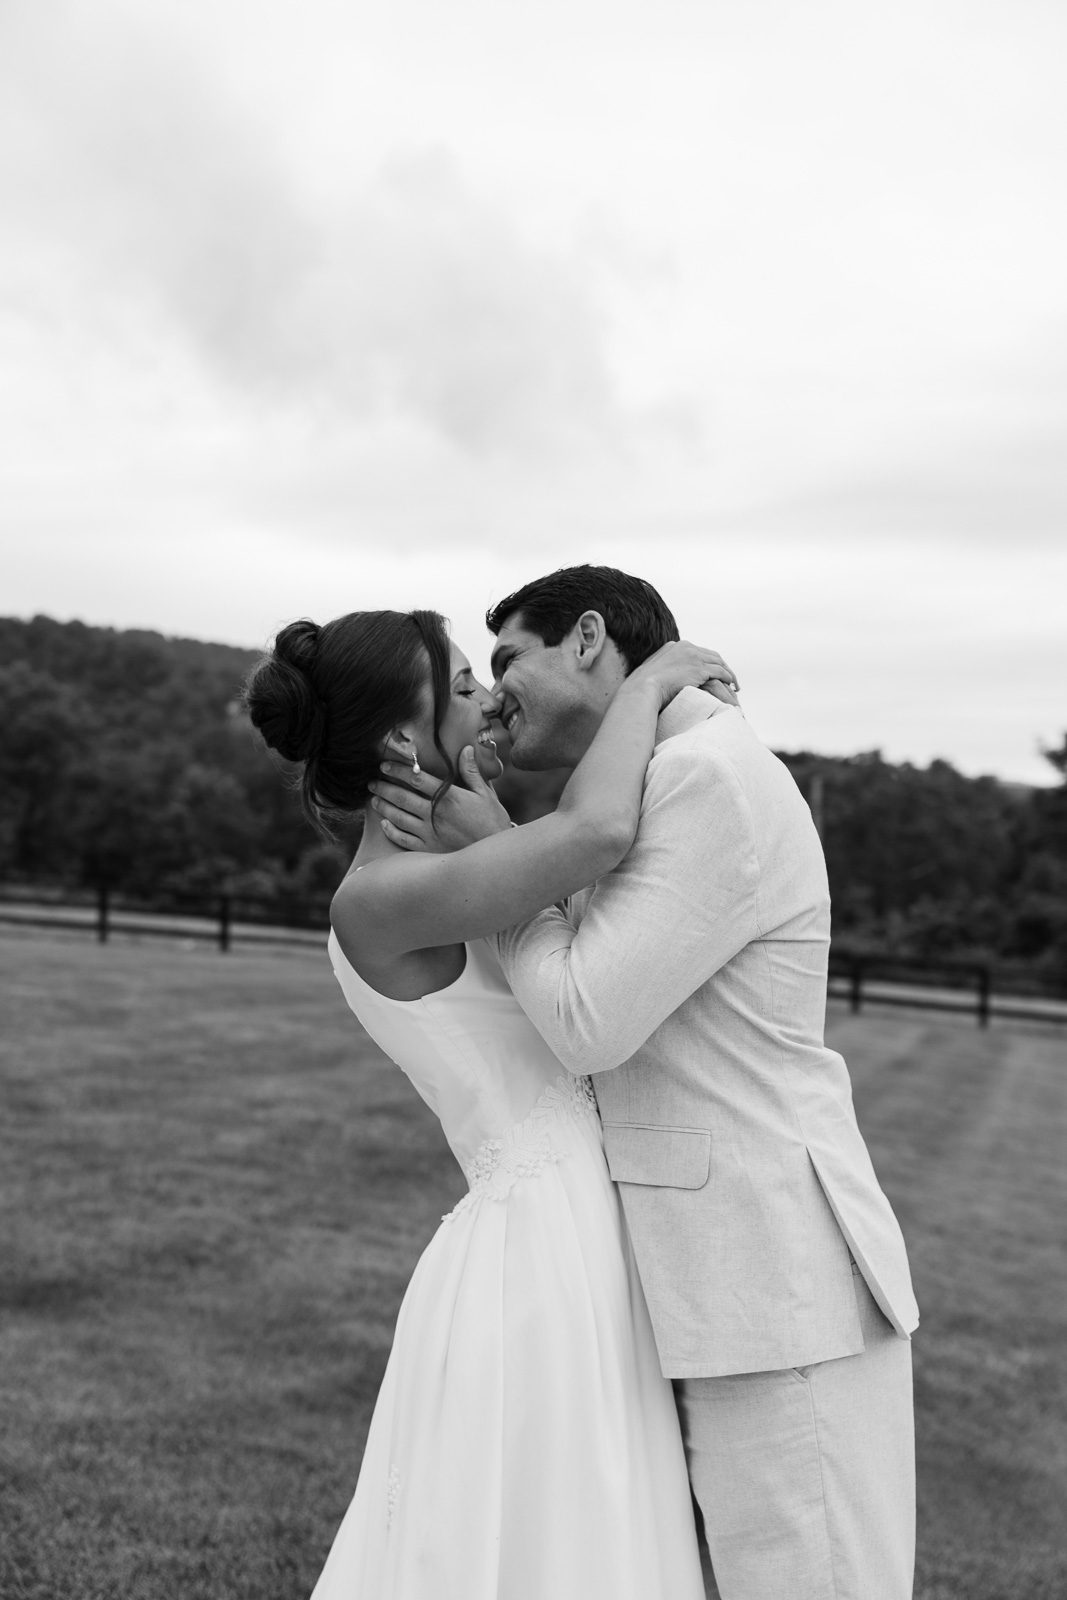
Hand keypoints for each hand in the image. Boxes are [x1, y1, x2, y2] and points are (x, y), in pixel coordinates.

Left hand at [367, 748, 513, 852]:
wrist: (494, 854)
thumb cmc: (492, 822)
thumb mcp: (485, 794)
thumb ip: (471, 772)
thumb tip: (466, 749)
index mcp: (448, 797)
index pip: (417, 779)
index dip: (398, 770)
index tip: (384, 765)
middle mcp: (435, 814)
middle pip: (402, 797)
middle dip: (384, 788)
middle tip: (372, 783)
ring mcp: (430, 833)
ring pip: (399, 817)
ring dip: (384, 807)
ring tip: (374, 800)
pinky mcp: (428, 849)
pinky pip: (403, 839)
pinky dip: (391, 831)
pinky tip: (385, 823)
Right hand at [624, 642, 739, 710]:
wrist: (642, 689)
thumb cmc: (643, 688)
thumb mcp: (651, 674)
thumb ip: (661, 672)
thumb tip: (662, 680)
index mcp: (674, 646)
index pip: (697, 651)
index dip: (706, 661)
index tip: (712, 670)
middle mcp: (685, 647)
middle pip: (710, 654)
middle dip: (721, 665)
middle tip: (729, 677)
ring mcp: (693, 656)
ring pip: (718, 662)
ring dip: (728, 672)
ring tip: (734, 683)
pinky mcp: (699, 668)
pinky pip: (720, 671)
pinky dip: (728, 677)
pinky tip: (731, 685)